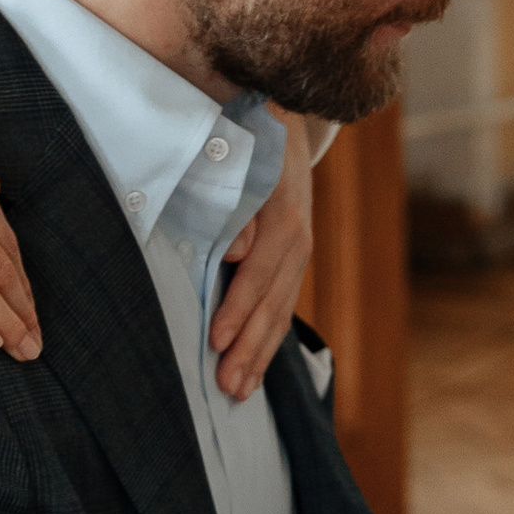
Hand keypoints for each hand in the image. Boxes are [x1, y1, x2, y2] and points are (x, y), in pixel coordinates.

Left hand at [208, 111, 317, 401]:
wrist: (280, 122)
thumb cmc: (245, 143)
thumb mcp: (238, 160)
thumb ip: (233, 206)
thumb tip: (235, 252)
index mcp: (283, 217)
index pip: (258, 273)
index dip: (237, 309)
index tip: (214, 340)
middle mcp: (297, 241)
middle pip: (273, 304)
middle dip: (249, 348)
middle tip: (225, 386)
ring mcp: (299, 255)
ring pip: (281, 313)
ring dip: (258, 355)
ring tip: (237, 391)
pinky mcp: (293, 265)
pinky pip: (283, 309)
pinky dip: (267, 343)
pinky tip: (254, 372)